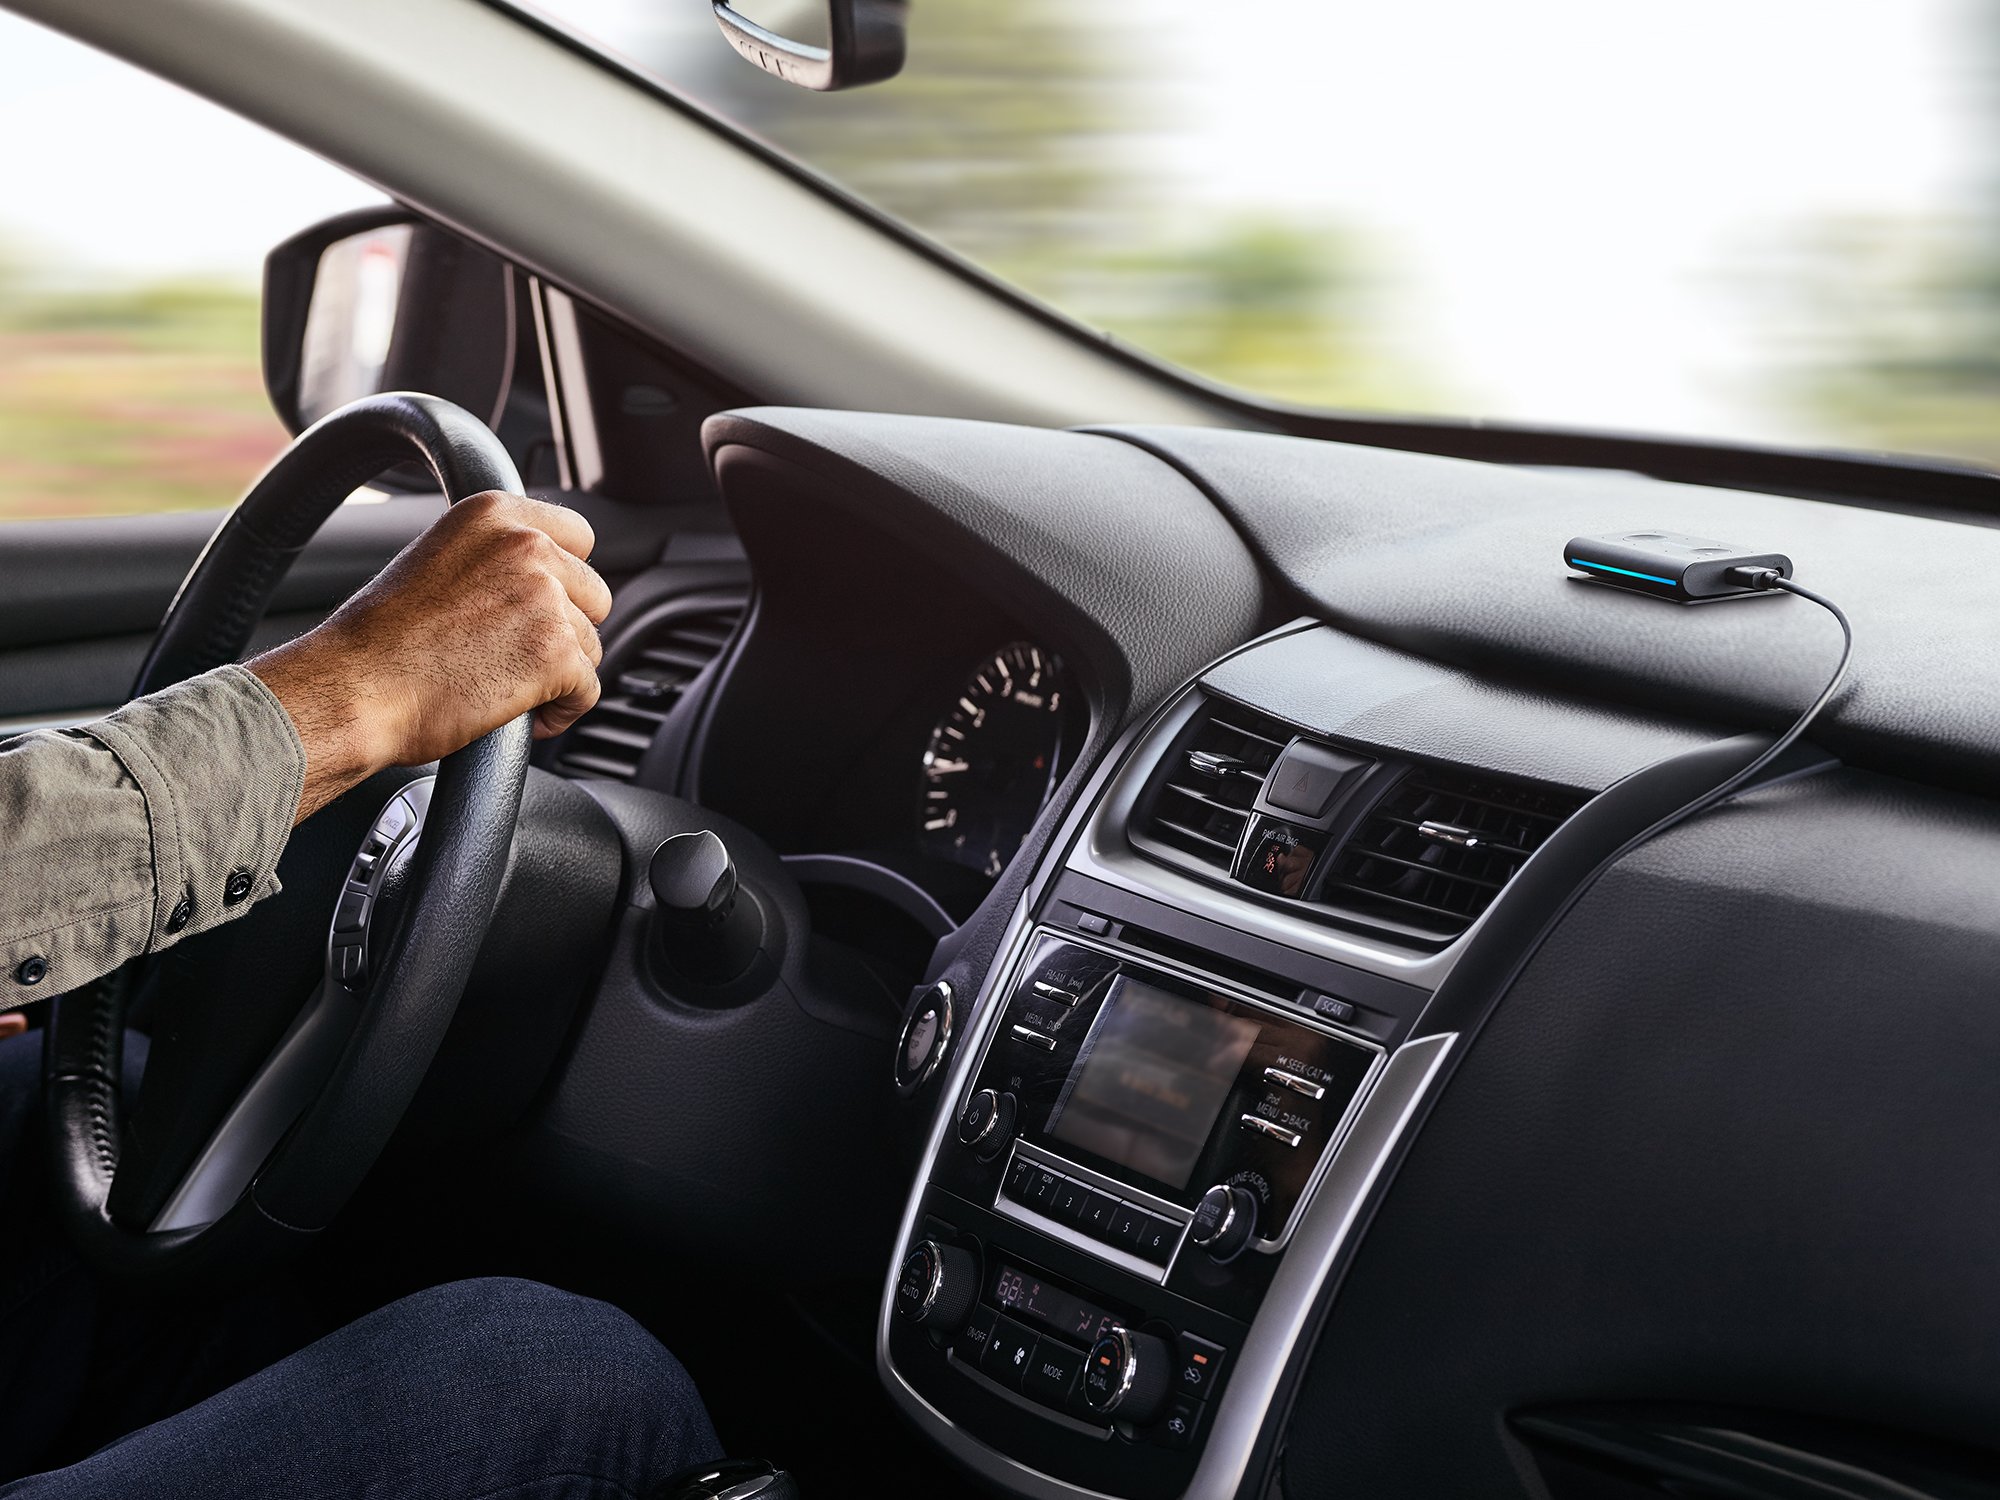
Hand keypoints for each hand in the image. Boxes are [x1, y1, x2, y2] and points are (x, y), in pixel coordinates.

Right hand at [250, 492, 612, 821]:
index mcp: (494, 513)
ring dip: (559, 674)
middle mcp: (526, 545)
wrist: (352, 688)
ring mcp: (546, 598)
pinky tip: (524, 715)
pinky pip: (588, 691)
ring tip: (505, 687)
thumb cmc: (379, 641)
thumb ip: (494, 558)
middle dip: (565, 631)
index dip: (566, 580)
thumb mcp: (437, 561)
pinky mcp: (556, 653)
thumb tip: (544, 576)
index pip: (578, 536)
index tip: (543, 608)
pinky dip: (561, 713)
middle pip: (593, 595)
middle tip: (516, 657)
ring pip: (591, 646)